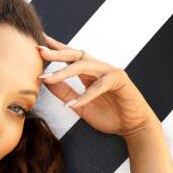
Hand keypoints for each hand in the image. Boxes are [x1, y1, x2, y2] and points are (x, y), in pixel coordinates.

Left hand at [38, 34, 159, 138]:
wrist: (133, 127)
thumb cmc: (110, 116)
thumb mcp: (80, 106)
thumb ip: (65, 93)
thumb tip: (45, 81)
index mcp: (90, 72)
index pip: (70, 57)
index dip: (55, 49)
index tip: (39, 45)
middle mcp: (99, 68)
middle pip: (75, 55)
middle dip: (56, 53)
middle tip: (39, 51)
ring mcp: (110, 72)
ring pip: (84, 66)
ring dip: (64, 72)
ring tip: (47, 79)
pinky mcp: (120, 80)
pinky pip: (99, 85)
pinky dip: (85, 95)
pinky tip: (72, 105)